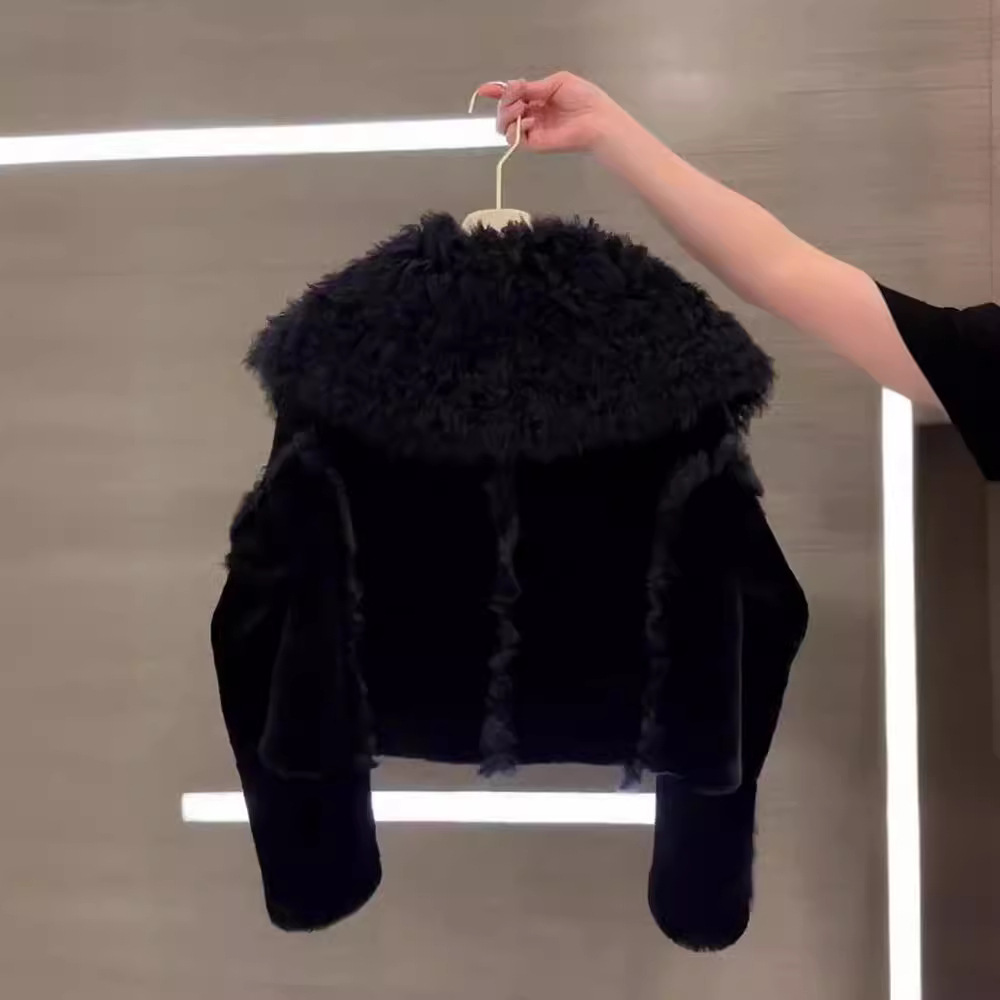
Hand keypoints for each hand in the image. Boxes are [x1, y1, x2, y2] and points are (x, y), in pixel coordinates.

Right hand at [476, 72, 624, 153]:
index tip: (484, 90)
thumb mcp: (556, 82)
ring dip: (506, 114)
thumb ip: (532, 87)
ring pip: (503, 126)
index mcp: (537, 98)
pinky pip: (514, 139)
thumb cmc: (584, 99)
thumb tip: (510, 87)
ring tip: (522, 108)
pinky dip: (516, 129)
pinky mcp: (534, 144)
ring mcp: (532, 130)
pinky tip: (530, 121)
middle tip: (517, 97)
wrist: (597, 119)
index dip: (496, 92)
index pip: (511, 96)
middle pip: (504, 110)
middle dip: (504, 101)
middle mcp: (532, 114)